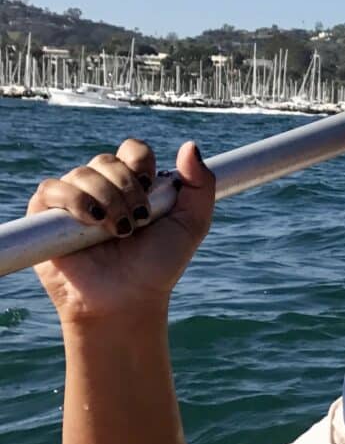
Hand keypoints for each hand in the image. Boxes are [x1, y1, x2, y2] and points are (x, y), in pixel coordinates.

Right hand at [27, 139, 214, 322]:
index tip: (151, 187)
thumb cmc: (158, 264)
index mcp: (134, 185)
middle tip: (139, 220)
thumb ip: (200, 185)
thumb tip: (190, 145)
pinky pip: (51, 189)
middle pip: (107, 160)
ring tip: (119, 230)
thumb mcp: (192, 223)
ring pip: (82, 173)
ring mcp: (74, 201)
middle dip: (128, 188)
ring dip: (107, 199)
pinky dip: (74, 201)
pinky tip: (93, 222)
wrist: (128, 298)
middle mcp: (102, 188)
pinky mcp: (45, 217)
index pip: (132, 150)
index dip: (140, 162)